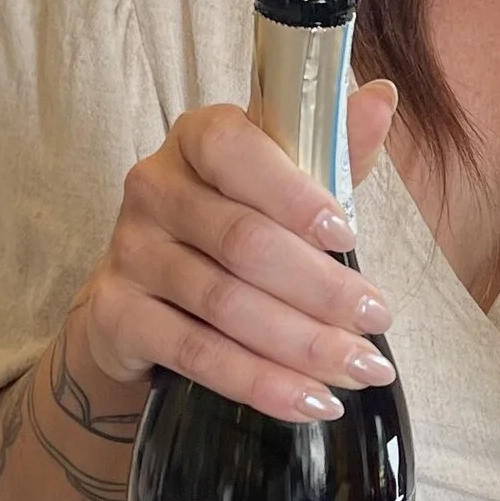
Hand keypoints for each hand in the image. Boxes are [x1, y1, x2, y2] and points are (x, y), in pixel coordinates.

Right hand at [72, 81, 402, 421]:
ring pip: (225, 304)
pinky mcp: (116, 314)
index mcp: (198, 137)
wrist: (148, 291)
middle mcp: (154, 186)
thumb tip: (383, 100)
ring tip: (360, 368)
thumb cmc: (234, 221)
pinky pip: (195, 354)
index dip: (295, 195)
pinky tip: (310, 400)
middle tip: (379, 322)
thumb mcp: (285, 180)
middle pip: (243, 241)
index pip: (239, 151)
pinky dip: (259, 382)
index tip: (349, 237)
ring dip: (301, 343)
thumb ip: (333, 149)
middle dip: (321, 287)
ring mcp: (128, 251)